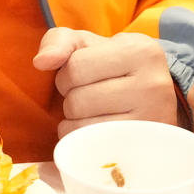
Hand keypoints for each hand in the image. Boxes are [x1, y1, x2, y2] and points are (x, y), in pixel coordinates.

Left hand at [33, 28, 178, 137]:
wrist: (152, 99)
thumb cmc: (112, 68)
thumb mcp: (88, 45)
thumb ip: (59, 42)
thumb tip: (40, 62)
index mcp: (139, 50)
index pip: (75, 67)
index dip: (66, 75)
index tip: (81, 78)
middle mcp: (152, 84)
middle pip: (78, 101)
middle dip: (71, 101)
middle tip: (86, 99)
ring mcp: (151, 120)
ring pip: (82, 129)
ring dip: (74, 125)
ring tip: (90, 116)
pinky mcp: (143, 149)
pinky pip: (92, 152)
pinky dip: (82, 144)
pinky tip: (92, 135)